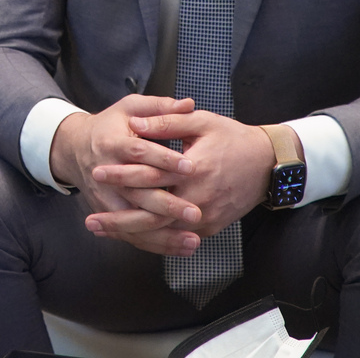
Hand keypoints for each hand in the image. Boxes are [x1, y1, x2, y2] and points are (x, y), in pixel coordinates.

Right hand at [49, 95, 203, 255]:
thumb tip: (188, 104)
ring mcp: (105, 197)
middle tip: (194, 212)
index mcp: (112, 142)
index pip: (139, 153)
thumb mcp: (129, 108)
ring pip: (135, 220)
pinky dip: (156, 244)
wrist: (74, 148)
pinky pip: (132, 233)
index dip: (164, 159)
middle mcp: (106, 173)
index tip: (191, 166)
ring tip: (193, 237)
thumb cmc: (109, 126)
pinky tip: (180, 246)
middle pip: (138, 192)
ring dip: (164, 233)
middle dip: (168, 205)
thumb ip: (159, 107)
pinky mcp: (107, 213)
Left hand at [88, 113, 276, 238]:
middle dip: (119, 221)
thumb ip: (167, 121)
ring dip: (132, 234)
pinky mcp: (209, 227)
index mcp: (194, 170)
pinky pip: (176, 237)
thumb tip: (136, 122)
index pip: (151, 176)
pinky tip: (131, 236)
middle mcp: (198, 198)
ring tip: (104, 231)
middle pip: (152, 217)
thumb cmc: (234, 139)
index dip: (122, 176)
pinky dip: (153, 238)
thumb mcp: (202, 122)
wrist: (269, 165)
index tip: (98, 173)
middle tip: (91, 221)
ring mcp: (205, 217)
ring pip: (163, 232)